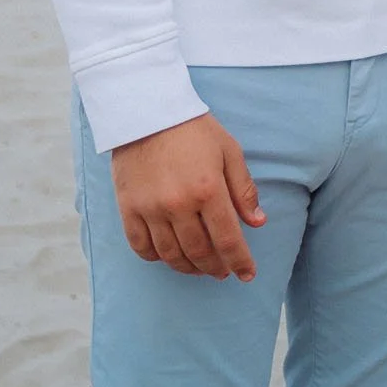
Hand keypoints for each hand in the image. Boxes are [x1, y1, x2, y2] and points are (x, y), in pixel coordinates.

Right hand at [109, 112, 267, 280]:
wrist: (147, 113)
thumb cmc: (194, 130)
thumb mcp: (229, 152)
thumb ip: (243, 190)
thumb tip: (257, 222)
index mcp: (208, 190)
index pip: (228, 239)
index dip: (240, 261)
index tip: (247, 274)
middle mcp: (178, 205)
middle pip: (199, 252)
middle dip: (215, 267)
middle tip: (223, 272)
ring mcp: (150, 209)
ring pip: (171, 254)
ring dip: (188, 268)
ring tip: (200, 268)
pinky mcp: (128, 209)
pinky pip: (141, 247)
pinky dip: (156, 258)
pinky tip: (169, 257)